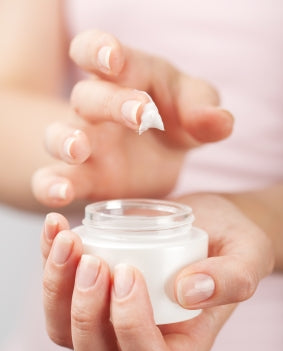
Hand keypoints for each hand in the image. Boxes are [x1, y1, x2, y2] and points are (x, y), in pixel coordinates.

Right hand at [32, 30, 232, 207]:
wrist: (157, 157)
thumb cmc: (172, 119)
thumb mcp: (194, 108)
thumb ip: (204, 110)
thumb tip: (220, 122)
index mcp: (124, 77)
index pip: (99, 52)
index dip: (101, 51)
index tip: (114, 60)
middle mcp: (96, 108)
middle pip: (87, 96)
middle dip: (110, 103)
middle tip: (140, 115)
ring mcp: (84, 145)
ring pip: (58, 135)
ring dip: (65, 141)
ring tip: (80, 151)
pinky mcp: (83, 179)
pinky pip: (51, 179)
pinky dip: (50, 186)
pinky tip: (60, 195)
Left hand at [40, 193, 272, 350]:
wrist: (207, 224)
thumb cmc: (230, 243)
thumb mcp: (246, 254)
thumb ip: (231, 278)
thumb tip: (188, 291)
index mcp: (182, 346)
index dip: (131, 328)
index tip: (130, 273)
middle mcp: (140, 343)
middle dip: (85, 313)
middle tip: (94, 261)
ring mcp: (110, 321)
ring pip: (64, 332)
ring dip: (56, 288)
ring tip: (69, 241)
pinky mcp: (92, 293)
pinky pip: (56, 292)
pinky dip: (48, 260)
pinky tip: (56, 227)